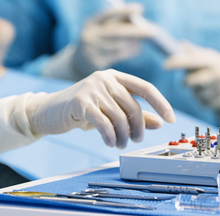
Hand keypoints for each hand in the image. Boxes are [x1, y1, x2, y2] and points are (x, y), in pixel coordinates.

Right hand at [26, 69, 175, 148]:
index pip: (145, 87)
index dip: (161, 103)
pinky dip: (109, 136)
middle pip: (133, 106)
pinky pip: (103, 123)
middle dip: (138, 128)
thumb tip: (160, 122)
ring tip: (120, 144)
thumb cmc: (82, 110)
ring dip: (123, 136)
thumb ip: (134, 114)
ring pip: (119, 116)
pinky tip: (109, 142)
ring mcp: (91, 88)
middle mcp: (105, 78)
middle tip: (134, 140)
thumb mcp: (110, 109)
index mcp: (115, 76)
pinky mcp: (80, 102)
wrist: (48, 111)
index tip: (171, 119)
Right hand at [72, 4, 156, 75]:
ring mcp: (93, 50)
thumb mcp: (102, 27)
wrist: (80, 62)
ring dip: (136, 42)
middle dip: (136, 31)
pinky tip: (137, 47)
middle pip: (116, 32)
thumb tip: (140, 16)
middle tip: (153, 30)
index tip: (140, 9)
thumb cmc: (98, 39)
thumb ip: (118, 21)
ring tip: (146, 38)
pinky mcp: (98, 63)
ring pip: (120, 45)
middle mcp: (90, 36)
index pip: (108, 14)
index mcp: (90, 23)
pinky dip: (132, 50)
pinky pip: (120, 55)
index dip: (124, 11)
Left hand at [163, 41, 219, 116]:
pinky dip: (204, 102)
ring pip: (196, 95)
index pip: (192, 59)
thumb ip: (195, 52)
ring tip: (206, 89)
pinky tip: (213, 97)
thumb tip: (179, 44)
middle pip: (191, 81)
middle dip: (187, 83)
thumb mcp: (213, 58)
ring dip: (196, 94)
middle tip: (189, 82)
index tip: (164, 66)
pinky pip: (204, 104)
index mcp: (215, 59)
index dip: (176, 62)